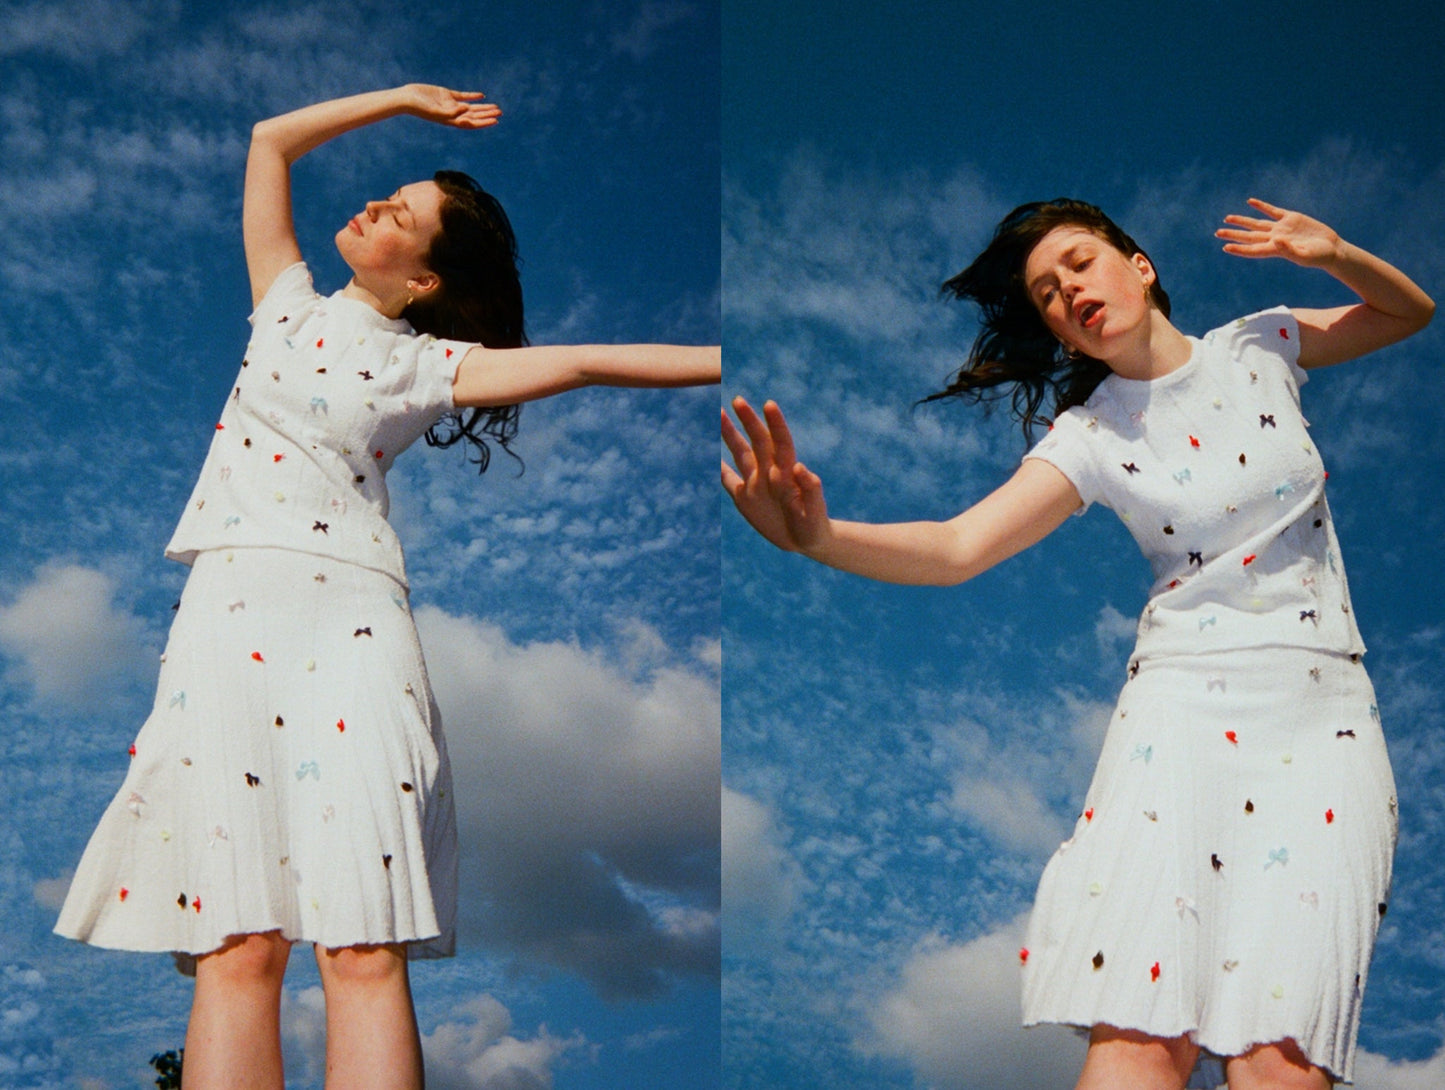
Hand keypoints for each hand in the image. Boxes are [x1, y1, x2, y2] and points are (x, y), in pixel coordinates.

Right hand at [404, 84, 501, 128]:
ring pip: (471, 106)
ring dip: (482, 107)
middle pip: (474, 115)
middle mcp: (452, 114)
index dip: (484, 122)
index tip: (496, 120)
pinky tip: (481, 96)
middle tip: (500, 111)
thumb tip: (467, 110)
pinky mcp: (445, 94)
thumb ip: (451, 112)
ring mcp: (449, 104)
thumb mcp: (436, 111)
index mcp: (451, 121)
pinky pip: (462, 96)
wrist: (406, 98)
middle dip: (487, 114)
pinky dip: (472, 96)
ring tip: (495, 107)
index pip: (472, 123)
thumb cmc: (419, 107)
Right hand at [721, 397, 830, 553]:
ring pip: (739, 454)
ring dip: (730, 434)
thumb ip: (810, 489)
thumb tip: (800, 466)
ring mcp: (755, 484)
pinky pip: (729, 480)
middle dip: (748, 420)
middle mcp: (769, 474)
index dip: (776, 424)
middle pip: (757, 442)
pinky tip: (710, 457)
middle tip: (737, 399)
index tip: (769, 404)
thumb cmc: (815, 524)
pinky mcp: (745, 499)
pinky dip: (719, 469)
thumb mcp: (815, 511)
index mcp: (787, 473)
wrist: (806, 540)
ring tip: (719, 414)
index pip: (780, 443)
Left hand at [1216, 198, 1341, 267]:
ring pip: (1257, 223)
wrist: (1331, 248)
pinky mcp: (1291, 218)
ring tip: (1227, 219)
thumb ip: (1289, 249)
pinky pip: (1272, 211)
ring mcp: (1281, 228)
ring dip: (1242, 221)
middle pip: (1249, 236)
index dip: (1239, 249)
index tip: (1225, 246)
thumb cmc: (1319, 256)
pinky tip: (1250, 202)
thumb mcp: (1305, 255)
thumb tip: (1275, 240)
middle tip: (1217, 233)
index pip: (1253, 249)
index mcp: (1276, 249)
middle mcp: (1275, 238)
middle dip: (1233, 234)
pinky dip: (1262, 206)